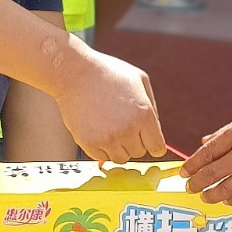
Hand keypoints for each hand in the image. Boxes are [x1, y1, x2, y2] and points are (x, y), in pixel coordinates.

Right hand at [56, 48, 165, 162]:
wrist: (74, 73)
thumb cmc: (107, 73)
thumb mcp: (139, 80)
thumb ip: (152, 107)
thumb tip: (155, 131)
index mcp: (144, 114)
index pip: (157, 148)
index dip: (152, 143)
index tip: (145, 139)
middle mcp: (128, 129)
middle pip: (139, 153)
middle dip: (133, 141)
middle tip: (121, 123)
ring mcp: (108, 138)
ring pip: (121, 158)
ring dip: (117, 147)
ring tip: (109, 127)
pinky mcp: (89, 143)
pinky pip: (102, 157)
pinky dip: (101, 148)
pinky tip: (97, 129)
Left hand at [181, 100, 231, 203]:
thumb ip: (226, 132)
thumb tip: (206, 141)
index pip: (207, 152)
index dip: (192, 165)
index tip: (184, 172)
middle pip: (212, 173)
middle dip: (197, 183)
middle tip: (189, 188)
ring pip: (226, 188)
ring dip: (211, 195)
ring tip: (205, 196)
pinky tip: (225, 199)